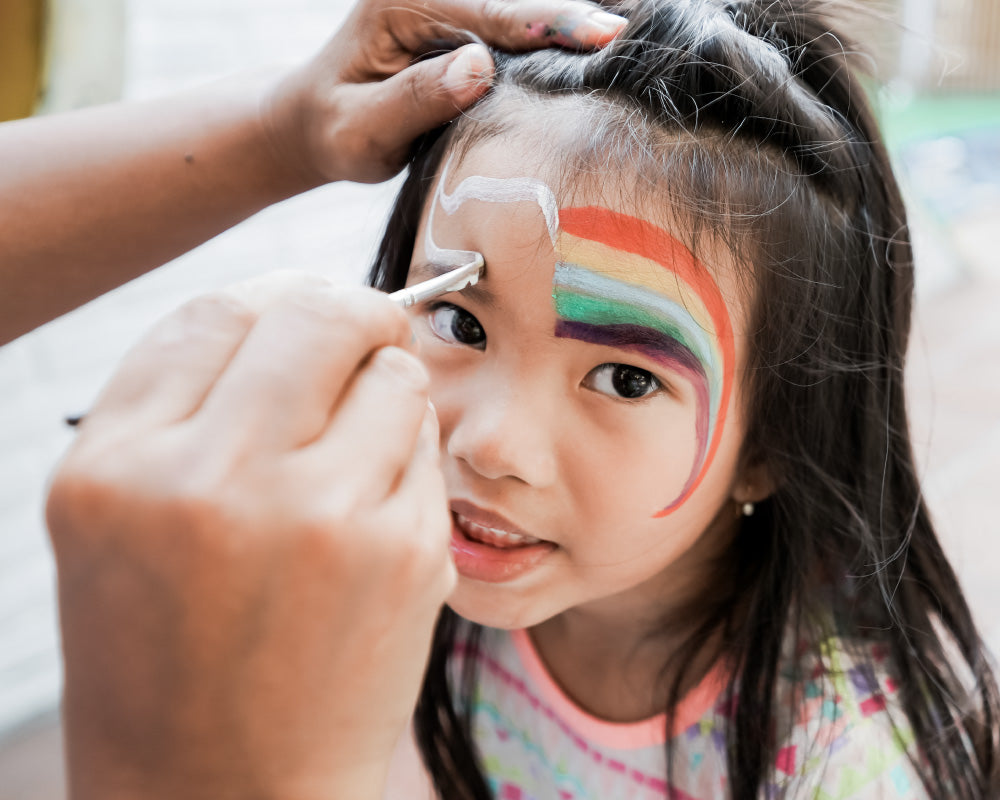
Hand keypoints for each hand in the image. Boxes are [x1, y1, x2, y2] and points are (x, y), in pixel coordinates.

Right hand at [46, 273, 454, 799]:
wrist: (228, 793)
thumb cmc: (167, 654)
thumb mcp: (124, 518)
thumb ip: (188, 402)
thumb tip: (298, 300)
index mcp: (118, 469)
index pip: (216, 312)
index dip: (271, 296)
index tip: (302, 306)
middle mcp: (212, 483)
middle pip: (317, 315)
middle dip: (354, 311)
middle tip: (365, 333)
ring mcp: (318, 518)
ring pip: (393, 371)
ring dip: (387, 388)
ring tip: (355, 450)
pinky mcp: (403, 554)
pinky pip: (427, 444)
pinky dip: (409, 454)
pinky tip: (375, 508)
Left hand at [267, 0, 626, 183]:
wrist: (318, 122)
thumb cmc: (335, 129)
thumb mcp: (360, 128)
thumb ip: (415, 99)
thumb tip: (479, 70)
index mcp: (403, 3)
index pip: (490, 12)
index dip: (548, 24)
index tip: (602, 35)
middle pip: (520, 0)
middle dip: (578, 13)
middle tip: (640, 30)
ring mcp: (454, 9)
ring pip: (526, 11)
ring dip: (575, 21)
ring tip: (636, 32)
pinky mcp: (468, 30)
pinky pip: (521, 28)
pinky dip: (559, 36)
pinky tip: (599, 45)